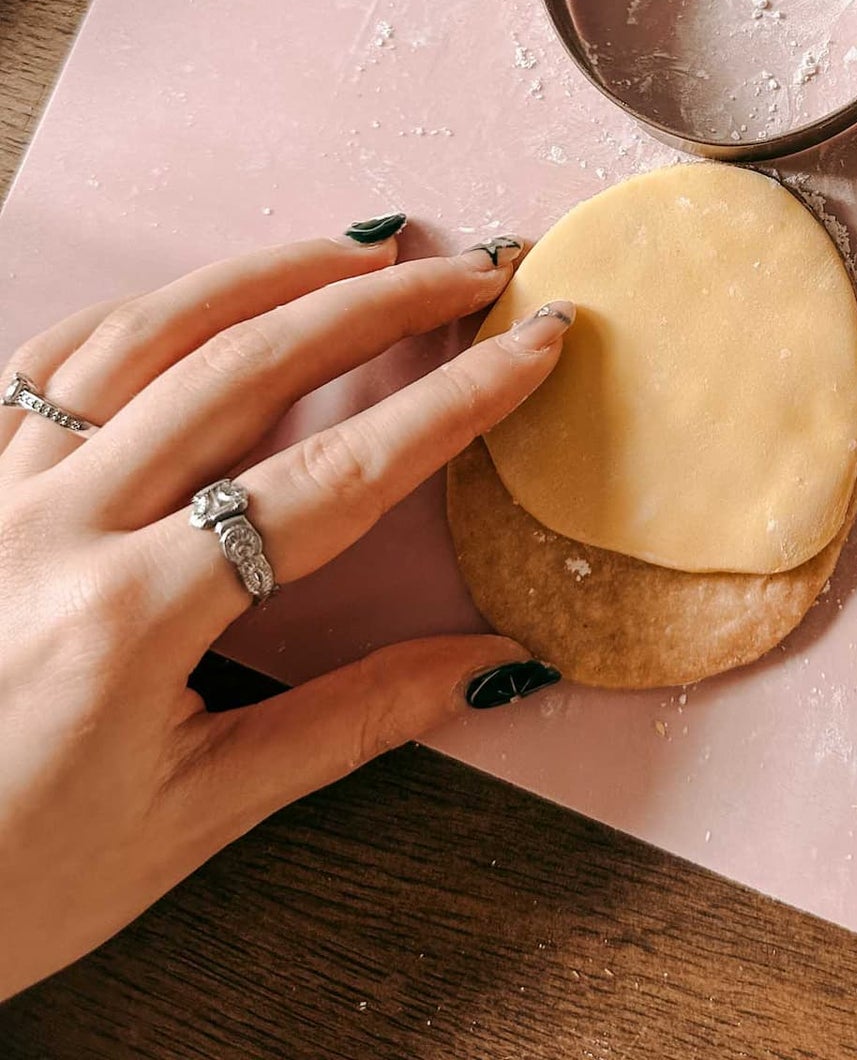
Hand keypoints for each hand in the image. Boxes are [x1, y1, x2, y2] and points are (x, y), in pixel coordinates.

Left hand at [0, 222, 572, 998]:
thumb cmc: (11, 882)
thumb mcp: (197, 815)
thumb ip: (352, 723)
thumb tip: (488, 664)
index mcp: (130, 617)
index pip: (334, 478)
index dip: (451, 406)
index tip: (529, 349)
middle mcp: (53, 528)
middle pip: (246, 369)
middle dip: (377, 305)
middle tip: (468, 271)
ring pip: (145, 335)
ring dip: (266, 276)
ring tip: (362, 250)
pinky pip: (54, 359)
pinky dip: (147, 311)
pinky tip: (207, 297)